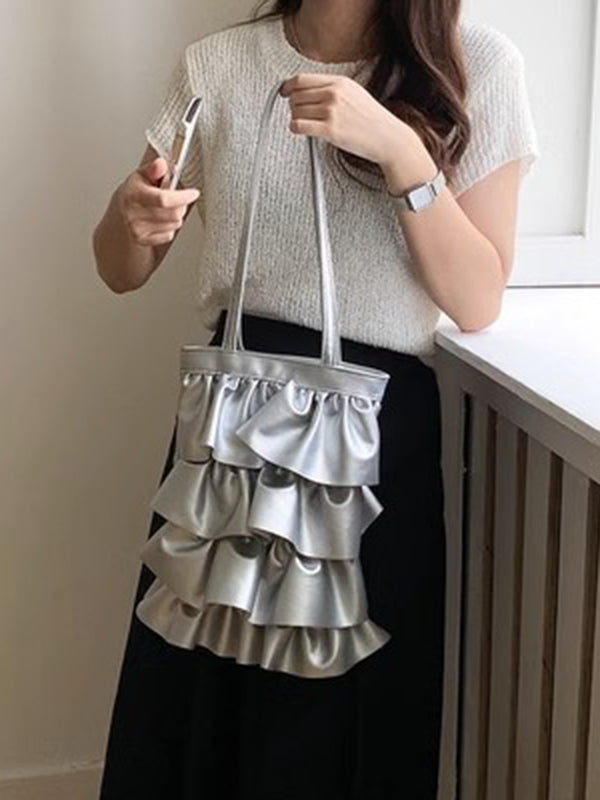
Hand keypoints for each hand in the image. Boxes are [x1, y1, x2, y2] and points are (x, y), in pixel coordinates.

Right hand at [118, 157, 199, 246]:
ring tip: (168, 209)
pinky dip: (170, 228)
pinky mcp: (142, 240)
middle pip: (173, 213)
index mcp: (134, 194)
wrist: (118, 216)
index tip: (193, 193)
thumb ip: (153, 169)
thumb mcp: (140, 176)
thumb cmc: (132, 194)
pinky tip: (162, 220)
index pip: (163, 199)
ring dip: (177, 216)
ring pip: (174, 224)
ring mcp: (138, 229)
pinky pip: (169, 235)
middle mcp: (134, 213)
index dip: (182, 197)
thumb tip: (161, 164)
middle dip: (182, 205)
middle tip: (180, 199)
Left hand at [279, 72, 413, 167]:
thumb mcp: (354, 94)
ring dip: (296, 119)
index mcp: (340, 82)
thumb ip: (332, 90)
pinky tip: (302, 132)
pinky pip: (299, 126)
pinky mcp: (330, 130)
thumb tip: (308, 92)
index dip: (289, 86)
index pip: (303, 79)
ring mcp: (332, 111)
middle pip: (296, 95)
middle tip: (299, 114)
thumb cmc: (373, 121)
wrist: (388, 138)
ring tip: (307, 125)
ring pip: (296, 111)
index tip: (284, 92)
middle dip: (293, 106)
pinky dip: (295, 129)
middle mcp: (334, 93)